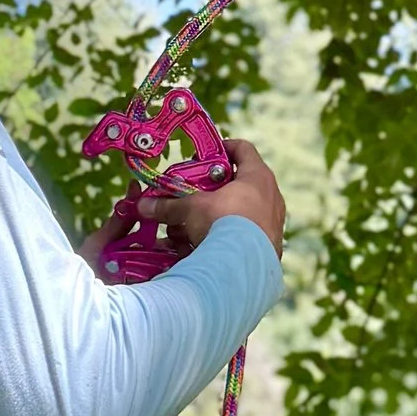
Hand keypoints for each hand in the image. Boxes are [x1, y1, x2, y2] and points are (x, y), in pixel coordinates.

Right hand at [137, 135, 285, 262]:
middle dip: (210, 193)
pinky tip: (202, 249)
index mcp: (257, 176)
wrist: (244, 268)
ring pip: (239, 214)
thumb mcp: (191, 209)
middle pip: (239, 184)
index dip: (222, 147)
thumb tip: (143, 206)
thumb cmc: (222, 224)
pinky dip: (224, 240)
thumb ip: (169, 205)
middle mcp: (270, 197)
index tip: (203, 155)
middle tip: (190, 198)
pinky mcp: (270, 248)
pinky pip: (244, 237)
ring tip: (187, 231)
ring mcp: (273, 224)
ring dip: (212, 219)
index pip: (242, 149)